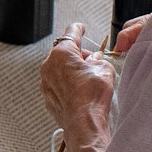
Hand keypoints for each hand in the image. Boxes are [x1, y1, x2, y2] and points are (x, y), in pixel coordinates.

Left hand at [39, 23, 117, 151]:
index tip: (80, 27)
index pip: (71, 33)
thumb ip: (98, 60)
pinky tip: (81, 92)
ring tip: (89, 80)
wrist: (83, 123)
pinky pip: (58, 83)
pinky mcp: (47, 96)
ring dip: (72, 69)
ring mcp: (46, 82)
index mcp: (62, 53)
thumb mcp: (104, 69)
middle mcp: (49, 65)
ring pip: (60, 68)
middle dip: (78, 55)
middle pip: (64, 52)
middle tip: (93, 62)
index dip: (78, 29)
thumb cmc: (93, 96)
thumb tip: (94, 61)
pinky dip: (68, 83)